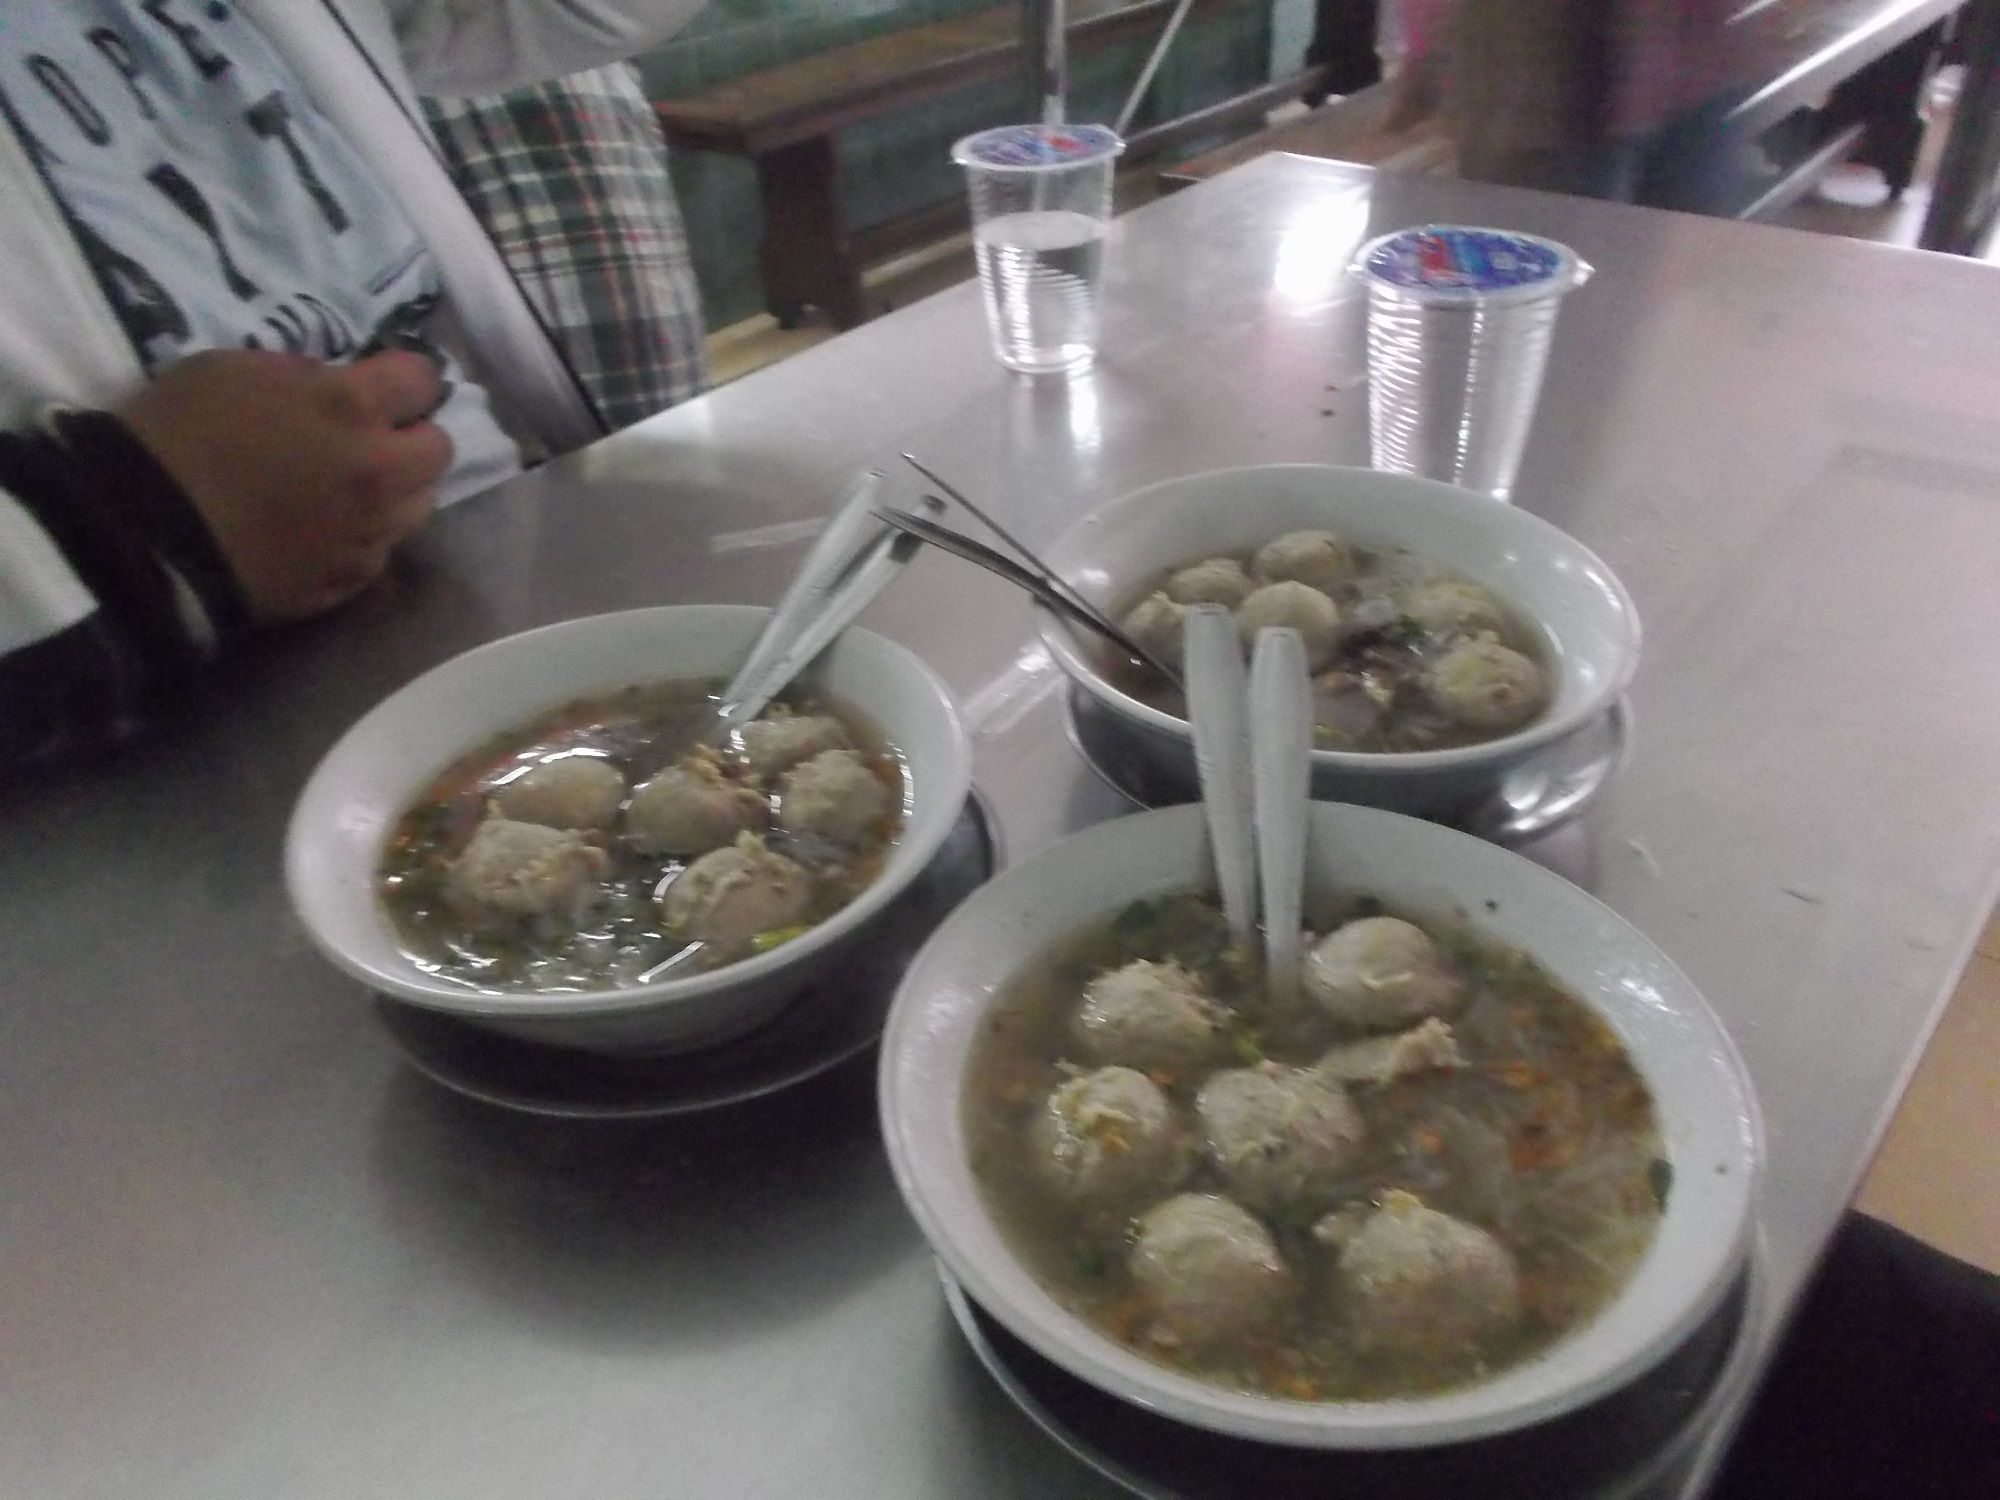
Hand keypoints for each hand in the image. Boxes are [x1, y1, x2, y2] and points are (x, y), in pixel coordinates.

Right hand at [117, 348, 453, 622]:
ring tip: (354, 489)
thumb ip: (303, 377)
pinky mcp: (351, 579)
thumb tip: (336, 390)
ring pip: (421, 505)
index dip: (404, 380)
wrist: (144, 531)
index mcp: (350, 407)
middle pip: (439, 449)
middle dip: (412, 438)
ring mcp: (370, 532)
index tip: (385, 386)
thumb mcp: (234, 370)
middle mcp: (378, 471)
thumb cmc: (177, 434)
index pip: (420, 379)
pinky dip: (366, 536)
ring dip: (398, 491)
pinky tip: (328, 531)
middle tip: (374, 440)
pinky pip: (381, 551)